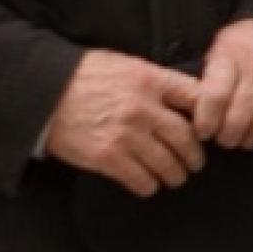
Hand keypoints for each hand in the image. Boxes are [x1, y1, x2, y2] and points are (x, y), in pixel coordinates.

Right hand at [44, 50, 204, 197]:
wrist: (43, 91)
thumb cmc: (83, 76)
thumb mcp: (125, 65)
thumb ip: (156, 80)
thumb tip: (184, 96)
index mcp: (151, 80)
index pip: (197, 99)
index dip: (209, 117)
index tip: (209, 130)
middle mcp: (144, 108)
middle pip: (188, 139)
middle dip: (195, 156)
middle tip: (194, 162)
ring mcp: (127, 134)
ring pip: (168, 165)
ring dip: (175, 175)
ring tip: (174, 176)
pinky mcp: (108, 157)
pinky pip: (142, 181)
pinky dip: (149, 185)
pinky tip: (147, 183)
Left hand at [192, 18, 252, 151]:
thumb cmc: (249, 43)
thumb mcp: (222, 47)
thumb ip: (209, 77)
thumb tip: (194, 112)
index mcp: (232, 55)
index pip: (216, 97)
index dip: (206, 122)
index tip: (203, 132)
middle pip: (239, 118)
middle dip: (228, 138)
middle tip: (225, 139)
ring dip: (250, 140)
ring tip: (245, 138)